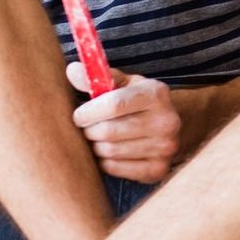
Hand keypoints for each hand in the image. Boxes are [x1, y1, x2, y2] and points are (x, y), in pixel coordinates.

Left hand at [68, 63, 184, 182]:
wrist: (167, 125)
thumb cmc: (137, 101)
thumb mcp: (123, 83)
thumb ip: (97, 77)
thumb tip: (72, 70)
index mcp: (156, 94)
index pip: (113, 105)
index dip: (88, 112)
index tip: (78, 115)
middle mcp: (166, 121)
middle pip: (109, 131)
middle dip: (89, 130)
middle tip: (86, 128)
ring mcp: (165, 147)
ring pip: (110, 151)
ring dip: (95, 146)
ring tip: (96, 139)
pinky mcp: (158, 169)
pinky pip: (116, 168)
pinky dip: (104, 161)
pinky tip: (107, 152)